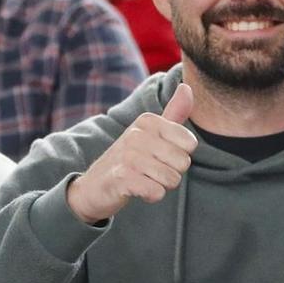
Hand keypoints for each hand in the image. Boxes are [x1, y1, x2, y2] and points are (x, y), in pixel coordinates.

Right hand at [66, 83, 197, 223]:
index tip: (159, 156)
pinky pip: (157, 192)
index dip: (179, 156)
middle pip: (183, 163)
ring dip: (161, 186)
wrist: (93, 187)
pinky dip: (151, 196)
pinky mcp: (122, 177)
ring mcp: (129, 155)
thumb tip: (187, 86)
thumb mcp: (150, 132)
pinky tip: (137, 190)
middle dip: (171, 173)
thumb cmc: (129, 159)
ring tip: (143, 179)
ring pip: (172, 179)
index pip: (190, 143)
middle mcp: (138, 134)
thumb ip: (173, 112)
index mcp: (148, 121)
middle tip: (150, 171)